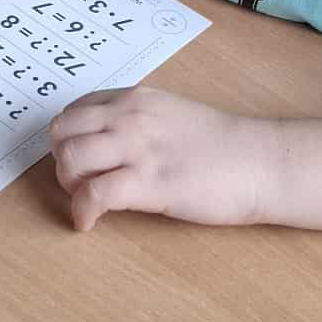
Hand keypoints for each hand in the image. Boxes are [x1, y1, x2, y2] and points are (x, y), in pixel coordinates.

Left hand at [49, 87, 271, 231]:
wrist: (260, 162)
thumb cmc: (222, 145)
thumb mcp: (171, 115)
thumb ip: (138, 120)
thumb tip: (108, 141)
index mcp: (135, 98)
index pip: (74, 111)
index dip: (70, 139)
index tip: (85, 161)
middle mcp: (129, 117)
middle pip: (61, 132)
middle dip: (62, 161)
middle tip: (82, 183)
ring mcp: (137, 148)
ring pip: (69, 159)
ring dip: (68, 186)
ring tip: (88, 202)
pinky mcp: (148, 183)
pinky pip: (92, 196)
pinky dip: (81, 213)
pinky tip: (90, 223)